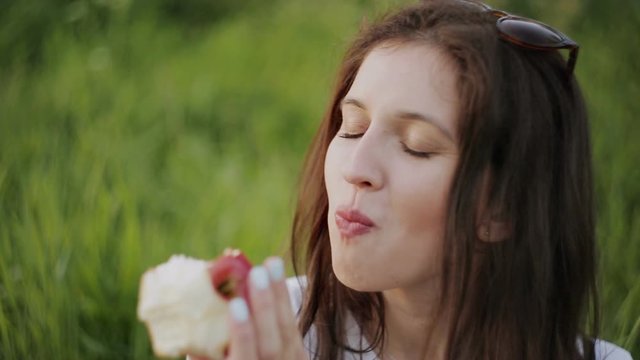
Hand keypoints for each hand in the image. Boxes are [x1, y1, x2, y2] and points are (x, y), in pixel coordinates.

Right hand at [190, 257, 306, 359]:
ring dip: (278, 296)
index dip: (242, 334)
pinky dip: (284, 300)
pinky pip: (294, 327)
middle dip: (264, 309)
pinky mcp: (299, 357)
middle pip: (270, 346)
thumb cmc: (222, 358)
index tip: (235, 304)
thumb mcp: (210, 359)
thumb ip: (203, 349)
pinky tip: (276, 274)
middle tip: (257, 273)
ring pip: (287, 333)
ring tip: (271, 263)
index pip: (244, 358)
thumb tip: (189, 310)